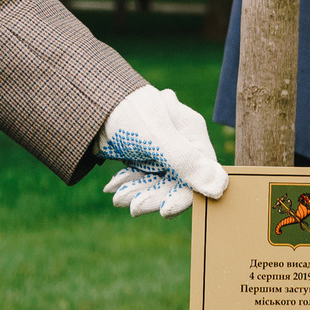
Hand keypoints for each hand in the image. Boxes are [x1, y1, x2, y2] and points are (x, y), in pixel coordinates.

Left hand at [98, 86, 229, 216]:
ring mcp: (159, 147)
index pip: (198, 173)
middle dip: (153, 195)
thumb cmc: (126, 112)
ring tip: (118, 197)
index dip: (183, 195)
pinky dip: (129, 183)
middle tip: (133, 207)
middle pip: (176, 180)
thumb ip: (188, 163)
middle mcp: (179, 141)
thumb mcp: (157, 138)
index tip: (164, 211)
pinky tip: (113, 187)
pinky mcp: (141, 151)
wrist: (88, 97)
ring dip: (138, 191)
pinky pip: (141, 175)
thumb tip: (222, 188)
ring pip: (156, 180)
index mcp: (191, 133)